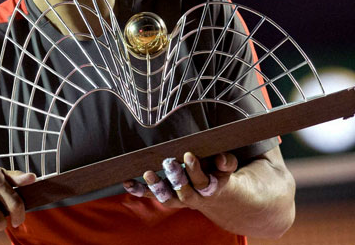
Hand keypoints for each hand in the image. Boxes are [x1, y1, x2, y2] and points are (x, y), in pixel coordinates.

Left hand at [123, 152, 237, 209]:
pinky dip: (139, 191)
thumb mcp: (227, 167)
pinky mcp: (167, 197)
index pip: (202, 181)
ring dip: (156, 188)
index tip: (188, 155)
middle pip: (184, 193)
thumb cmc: (218, 173)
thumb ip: (227, 162)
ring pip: (167, 198)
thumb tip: (221, 159)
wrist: (217, 197)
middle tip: (168, 162)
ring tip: (148, 174)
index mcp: (210, 188)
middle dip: (176, 178)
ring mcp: (178, 199)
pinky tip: (128, 183)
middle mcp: (193, 197)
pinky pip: (152, 196)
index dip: (195, 169)